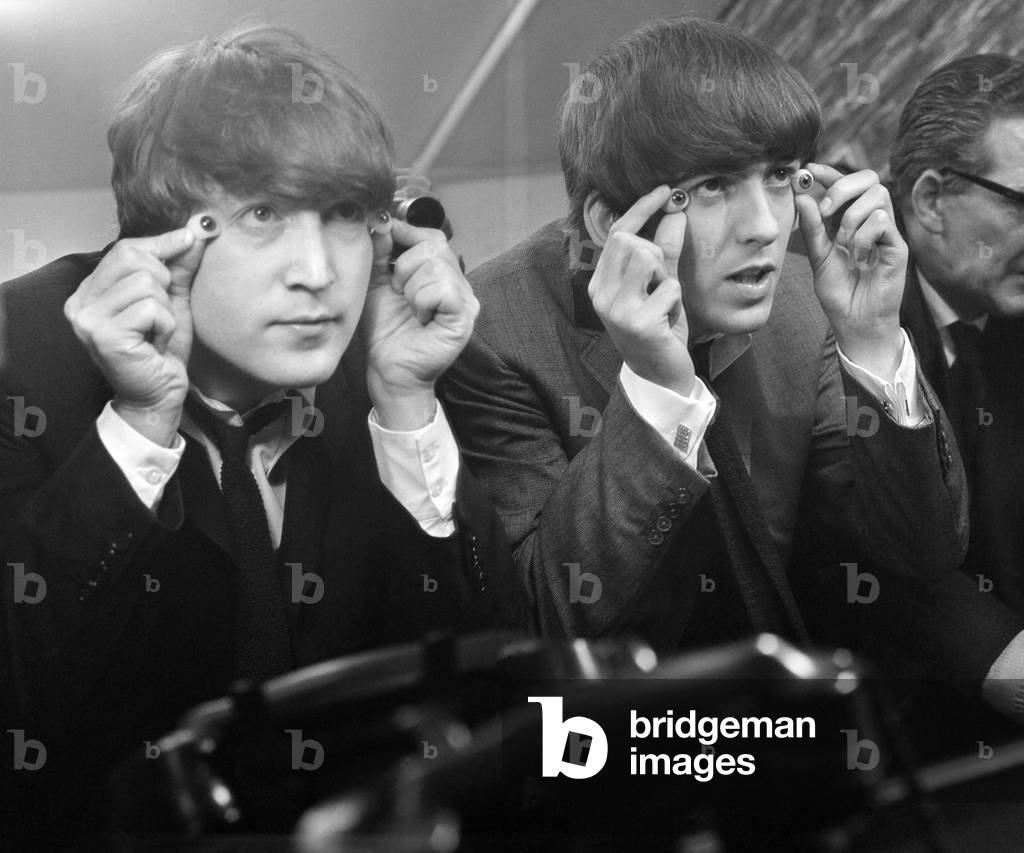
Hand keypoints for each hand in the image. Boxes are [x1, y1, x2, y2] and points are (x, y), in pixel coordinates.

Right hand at [64, 215, 212, 444]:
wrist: (159, 395)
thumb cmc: (162, 350)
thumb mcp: (172, 301)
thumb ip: (179, 266)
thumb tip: (195, 229)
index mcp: (91, 290)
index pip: (126, 248)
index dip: (162, 242)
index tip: (192, 237)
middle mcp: (81, 301)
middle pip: (135, 259)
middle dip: (164, 282)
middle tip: (162, 314)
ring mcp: (88, 318)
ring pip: (146, 284)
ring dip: (166, 309)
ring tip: (157, 332)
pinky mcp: (104, 335)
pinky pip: (151, 309)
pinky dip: (165, 325)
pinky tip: (156, 344)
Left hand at [363, 215, 478, 429]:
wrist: (388, 368)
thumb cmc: (385, 329)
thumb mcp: (376, 281)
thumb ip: (380, 250)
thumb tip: (382, 219)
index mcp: (440, 270)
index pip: (429, 235)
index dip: (404, 236)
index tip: (384, 250)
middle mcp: (458, 280)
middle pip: (433, 245)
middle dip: (404, 268)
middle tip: (399, 294)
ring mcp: (466, 297)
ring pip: (436, 265)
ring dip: (411, 288)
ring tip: (410, 309)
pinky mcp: (466, 314)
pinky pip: (442, 287)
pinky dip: (422, 301)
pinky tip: (421, 318)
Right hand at [588, 185, 692, 394]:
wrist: (659, 376)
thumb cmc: (659, 328)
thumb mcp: (661, 285)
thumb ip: (665, 251)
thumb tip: (675, 213)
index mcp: (601, 284)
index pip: (616, 234)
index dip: (641, 208)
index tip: (666, 190)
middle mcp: (602, 295)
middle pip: (632, 242)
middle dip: (656, 255)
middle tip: (661, 283)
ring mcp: (617, 310)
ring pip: (647, 260)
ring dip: (665, 277)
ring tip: (664, 301)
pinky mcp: (638, 323)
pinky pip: (669, 289)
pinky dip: (676, 301)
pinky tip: (669, 320)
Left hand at [796, 164, 907, 376]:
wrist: (855, 323)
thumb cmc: (840, 293)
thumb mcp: (818, 258)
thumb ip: (812, 229)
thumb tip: (802, 197)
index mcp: (850, 220)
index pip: (845, 185)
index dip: (829, 173)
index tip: (809, 170)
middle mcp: (871, 221)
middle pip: (868, 179)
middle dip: (842, 187)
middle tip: (825, 210)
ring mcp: (886, 232)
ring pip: (877, 196)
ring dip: (852, 217)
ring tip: (844, 244)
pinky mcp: (898, 246)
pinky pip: (882, 221)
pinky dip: (863, 236)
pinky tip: (858, 257)